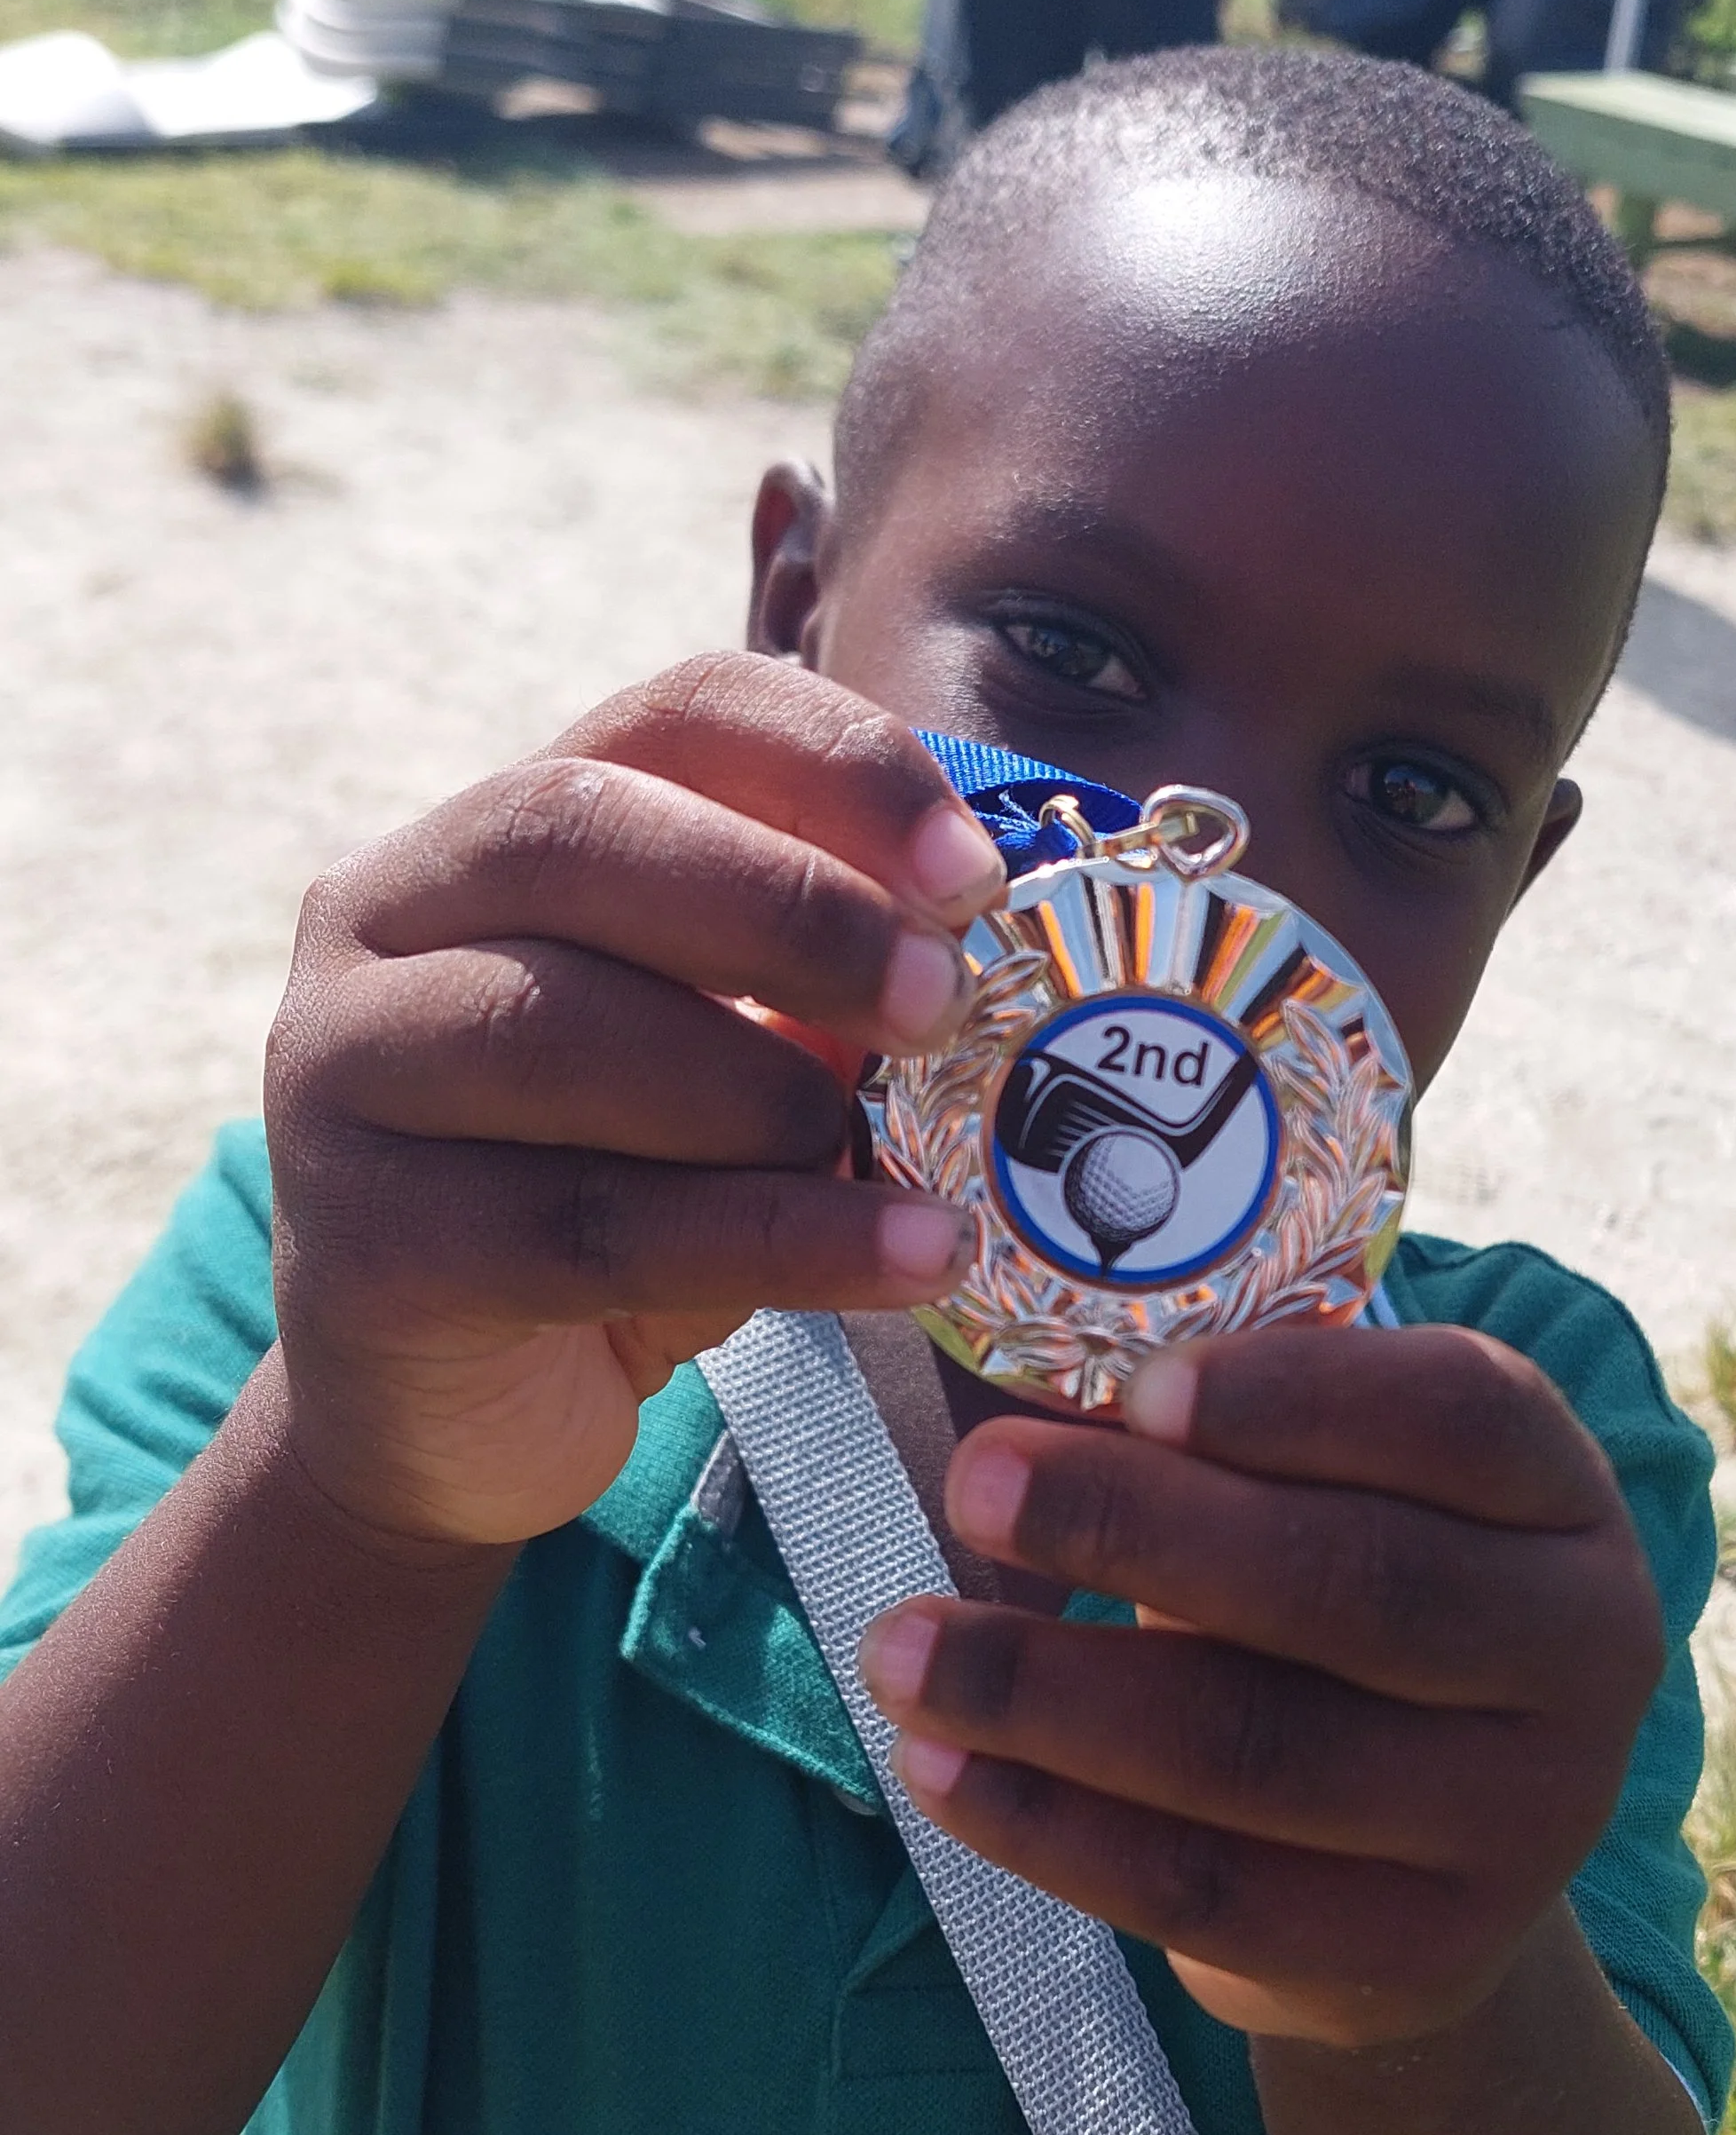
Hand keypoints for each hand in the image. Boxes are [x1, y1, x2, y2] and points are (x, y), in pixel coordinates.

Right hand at [264, 658, 1003, 1547]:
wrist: (445, 1419)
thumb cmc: (617, 1202)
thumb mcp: (731, 1069)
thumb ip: (821, 990)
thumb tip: (996, 942)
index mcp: (493, 833)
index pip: (668, 715)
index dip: (834, 763)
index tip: (973, 868)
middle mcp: (383, 918)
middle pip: (576, 832)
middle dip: (792, 909)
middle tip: (945, 999)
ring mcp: (341, 1072)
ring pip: (563, 1030)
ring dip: (768, 1095)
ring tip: (900, 1169)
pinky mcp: (363, 1241)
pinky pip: (587, 1223)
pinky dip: (773, 1241)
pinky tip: (903, 1258)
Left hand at [858, 1323, 1664, 2048]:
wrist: (1430, 1864)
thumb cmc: (1341, 1615)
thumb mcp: (1339, 1496)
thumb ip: (1237, 1442)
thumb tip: (1035, 1406)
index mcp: (1566, 1499)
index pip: (1459, 1419)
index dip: (1296, 1397)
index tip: (1132, 1386)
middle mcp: (1586, 1656)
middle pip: (1355, 1585)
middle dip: (1141, 1528)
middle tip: (974, 1481)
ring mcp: (1523, 1823)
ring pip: (1263, 1750)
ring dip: (1054, 1693)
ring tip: (900, 1645)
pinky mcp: (1422, 1954)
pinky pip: (1209, 1891)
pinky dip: (1054, 1830)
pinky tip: (938, 1769)